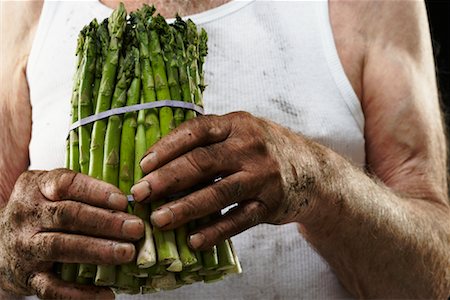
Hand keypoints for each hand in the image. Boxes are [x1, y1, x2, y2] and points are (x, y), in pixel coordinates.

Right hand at [0, 169, 144, 298]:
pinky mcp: (28, 277)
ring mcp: (26, 246)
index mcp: (36, 187)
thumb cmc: (40, 213)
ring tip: (127, 252)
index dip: (96, 191)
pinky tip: (106, 292)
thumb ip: (83, 191)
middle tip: (135, 228)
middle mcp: (28, 214)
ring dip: (98, 250)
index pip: (65, 183)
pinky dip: (81, 294)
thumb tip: (130, 200)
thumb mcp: (51, 191)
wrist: (0, 245)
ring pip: (62, 246)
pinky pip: (53, 288)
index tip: (122, 200)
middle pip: (68, 215)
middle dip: (106, 221)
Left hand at [133, 112, 323, 249]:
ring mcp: (263, 177)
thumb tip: (159, 162)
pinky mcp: (270, 205)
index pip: (196, 130)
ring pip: (218, 193)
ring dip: (185, 208)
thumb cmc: (264, 151)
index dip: (167, 147)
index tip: (143, 165)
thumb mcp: (241, 134)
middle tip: (140, 194)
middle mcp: (251, 147)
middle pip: (203, 162)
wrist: (313, 172)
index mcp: (237, 125)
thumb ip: (209, 142)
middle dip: (167, 179)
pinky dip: (214, 231)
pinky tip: (193, 240)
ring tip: (158, 220)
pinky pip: (238, 220)